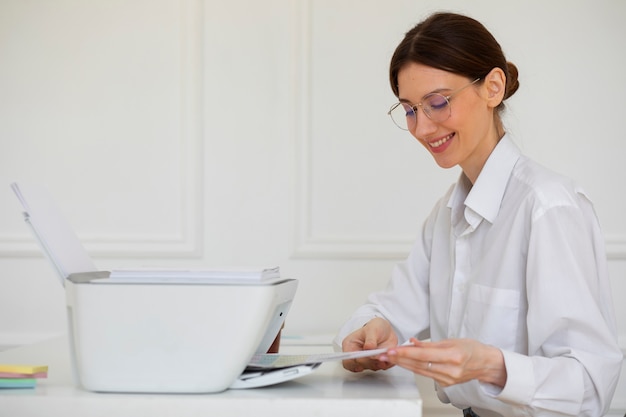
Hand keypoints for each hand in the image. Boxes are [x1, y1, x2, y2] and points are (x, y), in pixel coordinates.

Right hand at [341, 317, 398, 371]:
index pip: (348, 360)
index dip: (355, 363)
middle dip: (370, 362)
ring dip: (378, 363)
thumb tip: (368, 348)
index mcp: (350, 345)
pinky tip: (386, 356)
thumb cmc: (376, 327)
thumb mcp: (373, 329)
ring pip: (370, 368)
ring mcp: (365, 361)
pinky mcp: (374, 364)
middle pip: (359, 366)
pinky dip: (384, 364)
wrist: (386, 330)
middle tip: (379, 355)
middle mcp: (356, 355)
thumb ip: (370, 340)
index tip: (366, 359)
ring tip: (384, 354)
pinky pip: (379, 368)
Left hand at [379, 338, 506, 387]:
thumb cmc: (471, 349)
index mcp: (453, 356)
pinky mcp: (446, 384)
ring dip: (403, 365)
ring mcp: (448, 379)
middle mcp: (450, 370)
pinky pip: (426, 375)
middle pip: (419, 365)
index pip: (423, 355)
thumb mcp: (451, 340)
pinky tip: (405, 363)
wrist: (485, 364)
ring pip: (420, 372)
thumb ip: (429, 344)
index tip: (392, 350)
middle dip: (400, 360)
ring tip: (390, 358)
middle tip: (384, 355)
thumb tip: (412, 343)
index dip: (406, 353)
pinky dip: (415, 368)